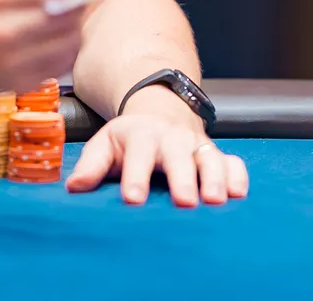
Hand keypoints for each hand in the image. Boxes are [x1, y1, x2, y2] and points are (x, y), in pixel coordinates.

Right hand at [0, 0, 85, 90]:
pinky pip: (62, 64)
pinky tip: (51, 37)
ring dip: (72, 26)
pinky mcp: (17, 82)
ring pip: (69, 42)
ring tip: (58, 16)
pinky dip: (65, 49)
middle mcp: (1, 30)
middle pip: (67, 15)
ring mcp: (9, 60)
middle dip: (73, 2)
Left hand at [66, 87, 248, 206]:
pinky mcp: (216, 154)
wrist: (160, 110)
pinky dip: (237, 176)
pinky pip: (232, 162)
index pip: (139, 156)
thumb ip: (92, 165)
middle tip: (185, 202)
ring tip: (216, 201)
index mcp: (141, 136)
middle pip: (179, 157)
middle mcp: (172, 139)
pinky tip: (238, 195)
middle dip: (183, 179)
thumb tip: (74, 188)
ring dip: (215, 178)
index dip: (136, 177)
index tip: (134, 199)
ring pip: (210, 158)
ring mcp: (197, 145)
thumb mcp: (106, 144)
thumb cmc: (130, 139)